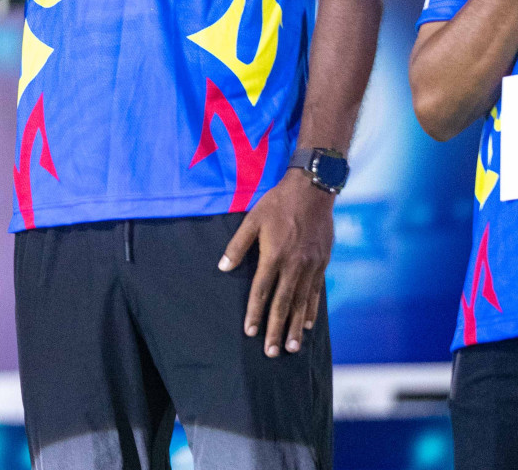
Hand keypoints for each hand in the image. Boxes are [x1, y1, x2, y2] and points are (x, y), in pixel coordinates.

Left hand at [219, 170, 334, 356]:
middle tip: (272, 353)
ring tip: (292, 348)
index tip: (250, 332)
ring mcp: (311, 266)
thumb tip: (223, 267)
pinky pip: (315, 293)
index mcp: (274, 255)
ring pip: (301, 303)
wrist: (312, 191)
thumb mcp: (251, 220)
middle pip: (282, 304)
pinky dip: (311, 311)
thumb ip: (237, 246)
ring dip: (296, 327)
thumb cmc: (277, 204)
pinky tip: (308, 325)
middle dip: (276, 330)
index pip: (261, 291)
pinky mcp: (322, 264)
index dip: (255, 313)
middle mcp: (294, 265)